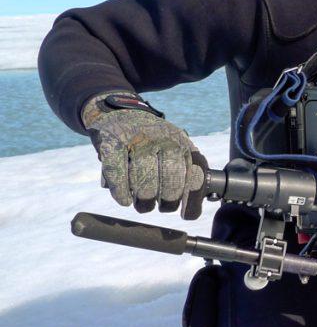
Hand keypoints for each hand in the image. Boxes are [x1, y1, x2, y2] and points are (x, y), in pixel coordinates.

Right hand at [82, 93, 206, 218]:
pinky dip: (121, 190)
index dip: (192, 197)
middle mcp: (163, 138)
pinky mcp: (112, 141)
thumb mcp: (174, 148)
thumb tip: (192, 207)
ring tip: (143, 206)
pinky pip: (117, 170)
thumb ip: (185, 171)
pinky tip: (124, 200)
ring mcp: (137, 138)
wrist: (118, 112)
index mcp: (182, 142)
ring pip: (144, 174)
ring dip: (145, 198)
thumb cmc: (150, 141)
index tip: (186, 215)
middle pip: (171, 174)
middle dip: (168, 199)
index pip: (194, 171)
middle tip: (163, 207)